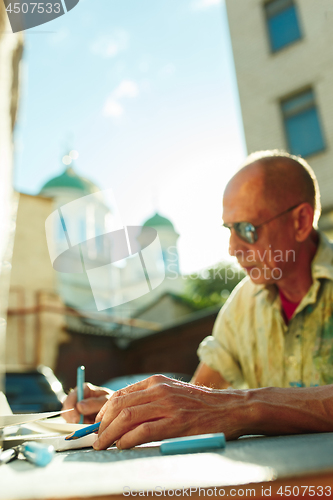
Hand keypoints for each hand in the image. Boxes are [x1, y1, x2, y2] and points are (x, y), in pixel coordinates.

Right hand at [62, 383, 112, 423]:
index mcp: (84, 389)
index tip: (77, 419)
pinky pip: (72, 423)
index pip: (71, 397)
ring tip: (89, 424)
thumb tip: (79, 406)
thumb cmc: (111, 401)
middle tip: (81, 425)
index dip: (71, 409)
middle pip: (66, 408)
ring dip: (76, 423)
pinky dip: (79, 426)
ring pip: (68, 417)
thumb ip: (94, 403)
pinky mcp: (76, 417)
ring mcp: (75, 407)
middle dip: (72, 418)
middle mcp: (77, 397)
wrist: (115, 408)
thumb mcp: (106, 400)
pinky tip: (87, 425)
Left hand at [93, 375, 248, 449]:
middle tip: (96, 439)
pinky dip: (127, 440)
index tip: (98, 425)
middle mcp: (160, 390)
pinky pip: (143, 431)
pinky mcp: (177, 423)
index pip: (120, 394)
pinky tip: (122, 446)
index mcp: (157, 381)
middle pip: (119, 405)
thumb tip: (125, 415)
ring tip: (102, 445)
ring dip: (109, 433)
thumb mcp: (173, 392)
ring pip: (127, 417)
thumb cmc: (200, 405)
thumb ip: (151, 398)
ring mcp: (168, 405)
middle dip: (102, 424)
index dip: (103, 411)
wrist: (230, 408)